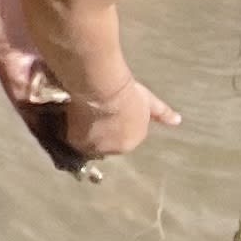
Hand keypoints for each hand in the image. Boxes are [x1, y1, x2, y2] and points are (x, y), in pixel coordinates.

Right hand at [59, 76, 179, 160]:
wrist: (103, 92)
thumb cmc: (127, 94)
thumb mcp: (147, 101)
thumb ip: (161, 113)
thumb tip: (177, 120)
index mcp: (136, 138)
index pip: (124, 136)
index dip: (114, 125)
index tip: (105, 114)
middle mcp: (120, 148)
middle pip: (107, 141)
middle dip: (100, 131)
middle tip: (89, 114)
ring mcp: (99, 148)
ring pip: (89, 142)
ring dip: (83, 132)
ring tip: (74, 115)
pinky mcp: (79, 143)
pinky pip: (72, 139)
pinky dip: (68, 131)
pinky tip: (63, 120)